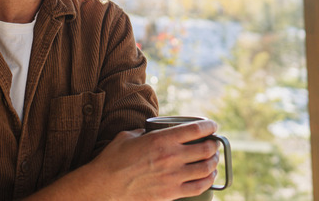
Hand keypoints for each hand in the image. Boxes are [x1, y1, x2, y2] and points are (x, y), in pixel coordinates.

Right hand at [86, 120, 220, 199]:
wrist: (104, 186)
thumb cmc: (113, 159)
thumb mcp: (128, 136)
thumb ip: (144, 132)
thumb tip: (151, 131)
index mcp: (161, 139)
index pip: (195, 130)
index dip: (209, 126)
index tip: (213, 125)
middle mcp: (170, 157)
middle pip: (206, 149)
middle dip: (214, 145)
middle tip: (214, 143)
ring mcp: (173, 177)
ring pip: (206, 168)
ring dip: (214, 162)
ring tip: (214, 159)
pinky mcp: (171, 193)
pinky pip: (198, 187)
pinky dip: (208, 180)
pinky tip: (209, 176)